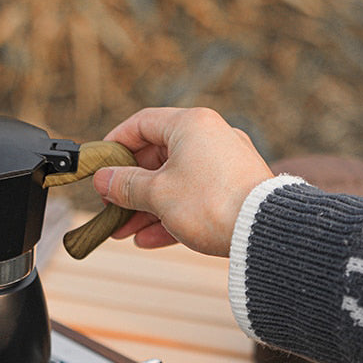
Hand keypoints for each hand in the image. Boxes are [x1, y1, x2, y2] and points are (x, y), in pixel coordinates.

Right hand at [94, 107, 272, 255]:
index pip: (141, 123)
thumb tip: (102, 180)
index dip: (115, 143)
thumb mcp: (156, 194)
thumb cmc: (210, 204)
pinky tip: (148, 239)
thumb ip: (124, 185)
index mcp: (191, 125)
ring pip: (173, 182)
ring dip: (145, 207)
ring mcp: (224, 165)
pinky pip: (193, 198)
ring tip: (125, 231)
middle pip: (156, 157)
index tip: (99, 165)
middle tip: (110, 206)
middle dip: (129, 187)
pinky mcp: (233, 190)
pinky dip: (169, 216)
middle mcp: (210, 138)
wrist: (264, 232)